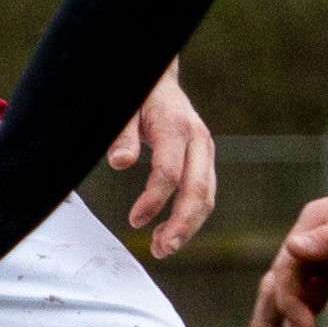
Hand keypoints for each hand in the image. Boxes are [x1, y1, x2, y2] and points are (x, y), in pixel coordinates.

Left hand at [110, 62, 218, 258]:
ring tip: (162, 247)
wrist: (157, 77)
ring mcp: (205, 150)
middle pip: (199, 190)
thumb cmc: (136, 93)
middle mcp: (198, 139)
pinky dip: (190, 216)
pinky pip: (204, 192)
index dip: (153, 200)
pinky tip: (167, 231)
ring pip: (207, 196)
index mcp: (176, 126)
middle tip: (161, 249)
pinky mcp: (203, 159)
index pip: (170, 172)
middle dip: (182, 224)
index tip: (134, 219)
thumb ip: (121, 134)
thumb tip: (120, 162)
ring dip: (188, 226)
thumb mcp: (123, 107)